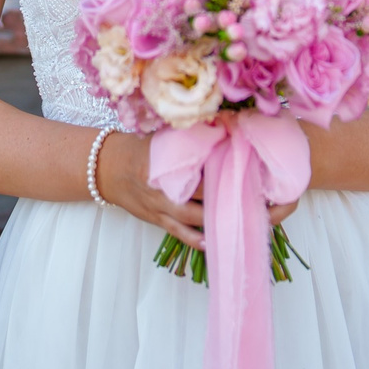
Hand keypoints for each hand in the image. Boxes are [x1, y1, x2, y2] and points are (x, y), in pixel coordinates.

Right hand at [94, 132, 298, 250]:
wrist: (107, 169)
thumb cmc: (140, 149)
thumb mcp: (164, 138)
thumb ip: (192, 136)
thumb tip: (226, 125)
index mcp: (169, 166)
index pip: (205, 172)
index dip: (229, 175)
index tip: (254, 175)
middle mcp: (166, 191)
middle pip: (205, 202)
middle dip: (231, 203)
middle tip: (261, 203)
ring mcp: (162, 210)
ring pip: (196, 222)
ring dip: (220, 224)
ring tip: (247, 224)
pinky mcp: (158, 221)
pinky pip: (181, 235)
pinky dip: (198, 240)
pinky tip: (217, 243)